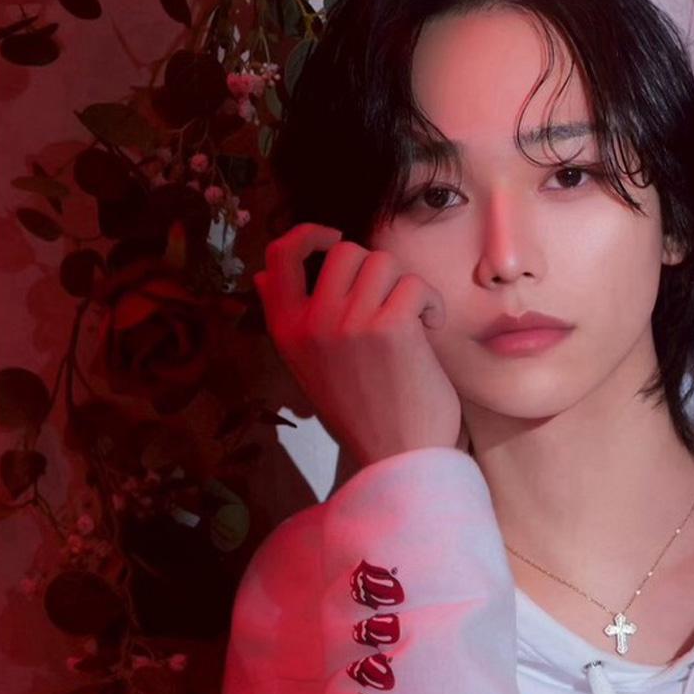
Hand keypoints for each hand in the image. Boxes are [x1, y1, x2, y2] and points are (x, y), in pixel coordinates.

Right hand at [252, 223, 464, 467]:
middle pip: (344, 251)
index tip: (334, 240)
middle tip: (389, 303)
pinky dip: (430, 303)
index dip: (308, 235)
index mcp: (286, 331)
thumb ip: (289, 320)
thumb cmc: (361, 412)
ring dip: (404, 286)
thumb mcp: (307, 367)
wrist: (399, 458)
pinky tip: (429, 328)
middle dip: (375, 269)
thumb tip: (263, 276)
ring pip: (382, 261)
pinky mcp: (390, 326)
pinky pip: (414, 283)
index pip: (279, 255)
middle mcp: (311, 323)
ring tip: (411, 320)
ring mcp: (349, 323)